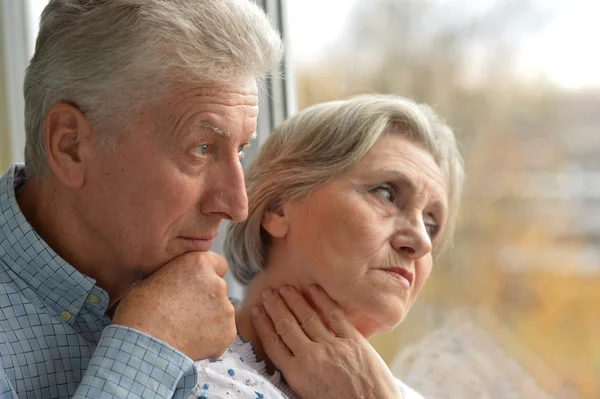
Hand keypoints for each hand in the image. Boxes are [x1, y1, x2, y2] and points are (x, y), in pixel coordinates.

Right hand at [112, 251, 235, 360]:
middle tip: (184, 313)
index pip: (217, 263)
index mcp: (199, 264)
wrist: (145, 344)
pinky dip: (211, 338)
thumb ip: (176, 275)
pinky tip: (190, 342)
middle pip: (218, 289)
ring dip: (209, 318)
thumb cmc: (140, 311)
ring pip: (221, 311)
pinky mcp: (228, 331)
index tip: (196, 286)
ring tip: (183, 330)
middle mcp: (217, 283)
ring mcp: (226, 308)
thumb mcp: (154, 279)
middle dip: (207, 298)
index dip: (207, 275)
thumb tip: (177, 280)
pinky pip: (222, 332)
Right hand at [252, 285, 400, 398]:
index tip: (256, 311)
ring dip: (294, 300)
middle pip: (287, 325)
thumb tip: (285, 356)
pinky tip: (313, 289)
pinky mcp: (353, 341)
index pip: (274, 343)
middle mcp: (311, 356)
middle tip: (268, 293)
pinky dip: (323, 301)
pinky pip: (335, 316)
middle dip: (275, 307)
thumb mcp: (307, 394)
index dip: (263, 325)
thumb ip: (295, 373)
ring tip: (285, 288)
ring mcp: (333, 346)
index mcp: (297, 374)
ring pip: (308, 317)